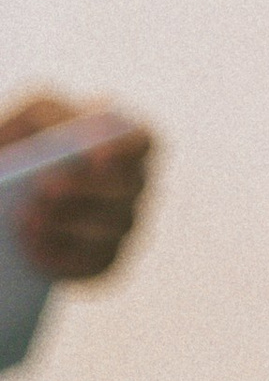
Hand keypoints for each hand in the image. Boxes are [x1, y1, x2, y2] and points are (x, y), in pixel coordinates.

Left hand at [0, 97, 152, 282]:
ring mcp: (122, 224)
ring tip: (25, 218)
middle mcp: (131, 184)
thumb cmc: (18, 152)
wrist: (5, 201)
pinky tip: (30, 251)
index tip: (92, 157)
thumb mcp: (24, 125)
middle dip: (86, 188)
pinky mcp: (105, 260)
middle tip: (43, 188)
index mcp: (118, 142)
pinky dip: (63, 260)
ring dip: (69, 224)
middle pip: (129, 187)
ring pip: (114, 228)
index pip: (143, 141)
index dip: (125, 148)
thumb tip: (65, 128)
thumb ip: (44, 114)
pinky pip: (97, 265)